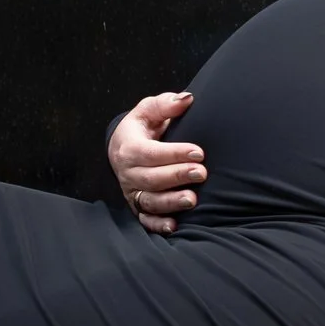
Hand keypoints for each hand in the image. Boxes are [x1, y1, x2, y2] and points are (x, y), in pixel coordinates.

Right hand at [108, 90, 205, 233]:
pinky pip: (145, 218)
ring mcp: (131, 191)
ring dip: (171, 202)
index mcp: (129, 147)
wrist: (123, 146)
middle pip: (151, 178)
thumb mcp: (148, 109)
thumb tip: (187, 100)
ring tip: (192, 199)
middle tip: (201, 173)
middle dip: (177, 176)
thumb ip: (165, 104)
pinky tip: (174, 226)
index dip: (174, 153)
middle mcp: (127, 172)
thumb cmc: (142, 126)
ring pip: (149, 201)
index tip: (199, 152)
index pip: (150, 153)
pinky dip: (158, 225)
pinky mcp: (136, 205)